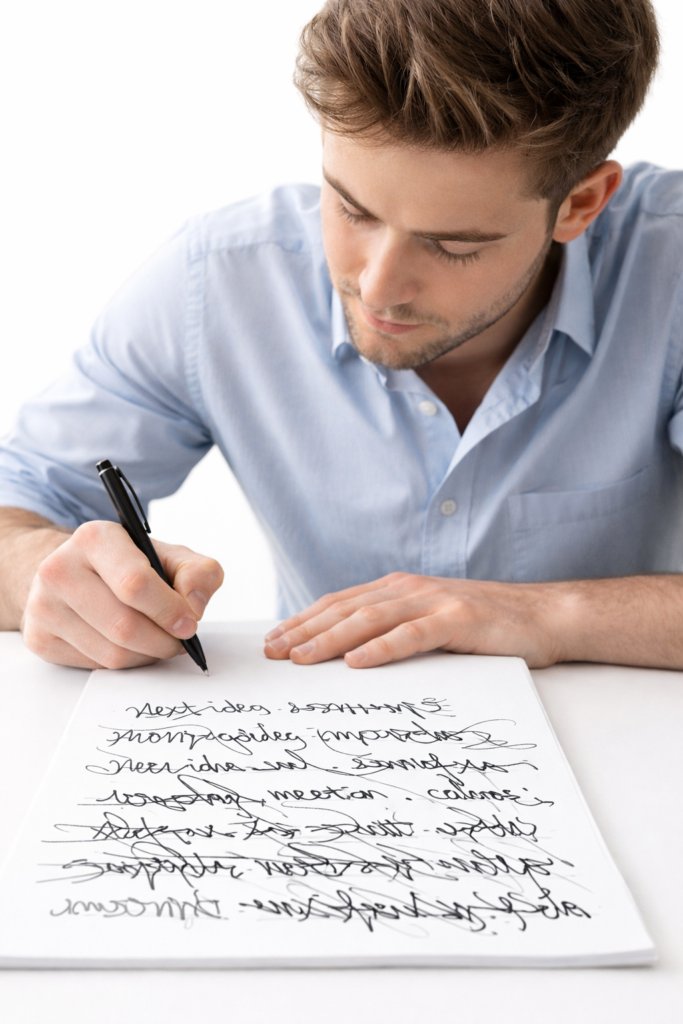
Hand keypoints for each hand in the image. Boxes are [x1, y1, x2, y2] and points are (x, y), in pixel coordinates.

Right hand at [22, 520, 223, 668]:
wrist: (73, 572)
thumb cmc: (127, 565)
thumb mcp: (169, 556)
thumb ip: (198, 573)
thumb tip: (194, 607)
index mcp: (95, 538)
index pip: (135, 583)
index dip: (169, 610)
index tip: (189, 623)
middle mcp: (59, 568)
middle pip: (124, 626)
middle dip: (163, 641)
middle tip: (178, 640)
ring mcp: (44, 605)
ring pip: (112, 653)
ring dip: (146, 656)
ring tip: (157, 641)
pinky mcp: (39, 637)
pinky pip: (96, 666)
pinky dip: (124, 663)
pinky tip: (130, 646)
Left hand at [264, 572, 560, 668]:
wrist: (544, 615)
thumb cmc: (486, 626)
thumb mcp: (432, 621)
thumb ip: (396, 630)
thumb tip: (350, 657)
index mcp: (399, 589)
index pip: (340, 603)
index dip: (303, 620)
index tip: (273, 641)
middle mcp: (410, 589)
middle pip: (345, 609)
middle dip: (304, 631)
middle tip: (272, 653)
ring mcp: (434, 602)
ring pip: (370, 619)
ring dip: (331, 640)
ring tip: (301, 659)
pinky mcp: (458, 620)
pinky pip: (412, 635)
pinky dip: (382, 648)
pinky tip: (357, 663)